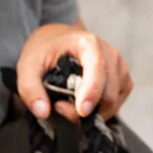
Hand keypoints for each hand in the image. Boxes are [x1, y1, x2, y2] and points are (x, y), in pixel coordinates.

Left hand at [15, 23, 132, 122]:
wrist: (59, 40)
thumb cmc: (46, 51)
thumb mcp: (27, 65)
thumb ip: (30, 89)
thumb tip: (42, 112)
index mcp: (89, 43)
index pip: (97, 70)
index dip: (91, 92)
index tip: (82, 111)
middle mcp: (110, 54)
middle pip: (107, 95)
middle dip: (85, 110)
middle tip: (60, 107)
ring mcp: (121, 68)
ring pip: (113, 103)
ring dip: (93, 112)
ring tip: (71, 102)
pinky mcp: (125, 80)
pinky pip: (117, 105)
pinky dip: (101, 110)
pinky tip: (85, 102)